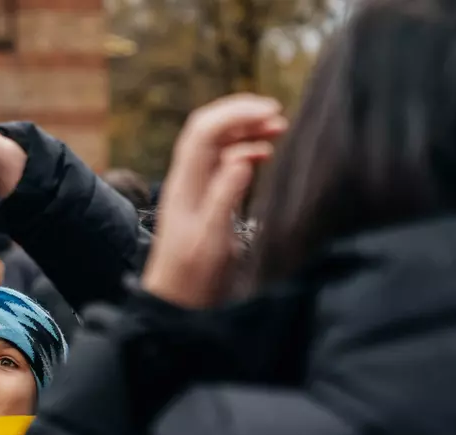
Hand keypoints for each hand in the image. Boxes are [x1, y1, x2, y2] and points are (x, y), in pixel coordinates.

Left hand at [141, 94, 286, 307]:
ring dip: (245, 131)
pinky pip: (221, 163)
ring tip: (279, 129)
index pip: (204, 131)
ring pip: (217, 144)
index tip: (272, 111)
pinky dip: (244, 151)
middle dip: (241, 114)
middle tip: (278, 115)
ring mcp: (193, 188)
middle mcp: (186, 180)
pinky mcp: (204, 200)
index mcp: (185, 185)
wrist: (176, 302)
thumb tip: (241, 157)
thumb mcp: (211, 240)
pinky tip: (264, 154)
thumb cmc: (193, 277)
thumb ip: (224, 198)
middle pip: (208, 129)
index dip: (236, 112)